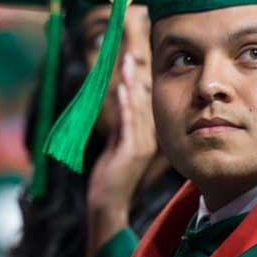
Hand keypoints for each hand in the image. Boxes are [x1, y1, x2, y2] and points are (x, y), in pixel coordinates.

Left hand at [85, 53, 156, 256]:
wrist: (108, 203)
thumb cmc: (110, 178)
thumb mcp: (115, 148)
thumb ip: (120, 128)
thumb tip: (119, 108)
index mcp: (147, 137)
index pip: (144, 104)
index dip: (139, 82)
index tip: (134, 61)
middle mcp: (148, 139)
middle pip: (143, 101)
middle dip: (136, 76)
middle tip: (130, 53)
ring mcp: (142, 145)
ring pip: (137, 107)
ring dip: (131, 83)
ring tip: (127, 62)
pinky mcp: (131, 151)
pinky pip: (129, 122)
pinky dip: (125, 104)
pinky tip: (121, 87)